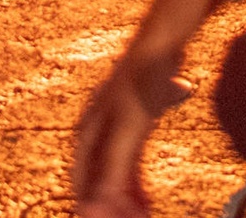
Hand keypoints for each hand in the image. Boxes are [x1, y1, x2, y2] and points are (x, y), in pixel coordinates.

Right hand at [72, 49, 189, 216]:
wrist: (162, 44)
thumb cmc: (141, 82)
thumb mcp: (128, 128)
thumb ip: (113, 167)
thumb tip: (95, 205)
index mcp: (87, 135)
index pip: (82, 185)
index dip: (94, 210)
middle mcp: (96, 135)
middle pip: (97, 184)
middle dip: (110, 208)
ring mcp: (115, 131)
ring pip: (114, 178)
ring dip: (125, 201)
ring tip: (141, 216)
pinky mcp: (134, 127)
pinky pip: (130, 166)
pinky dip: (136, 186)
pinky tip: (146, 200)